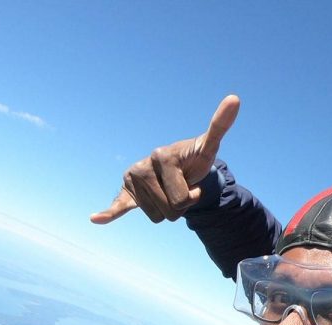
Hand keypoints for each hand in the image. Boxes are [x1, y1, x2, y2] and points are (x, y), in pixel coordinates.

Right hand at [90, 95, 239, 223]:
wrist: (179, 166)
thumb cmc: (194, 158)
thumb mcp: (208, 145)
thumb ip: (219, 125)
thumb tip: (235, 98)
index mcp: (161, 155)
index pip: (181, 199)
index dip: (192, 198)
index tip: (192, 182)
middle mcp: (142, 166)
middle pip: (168, 211)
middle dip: (180, 206)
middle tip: (181, 188)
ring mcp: (133, 179)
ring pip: (155, 217)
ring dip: (167, 210)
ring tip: (169, 192)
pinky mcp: (126, 192)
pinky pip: (118, 206)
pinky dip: (108, 214)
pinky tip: (96, 218)